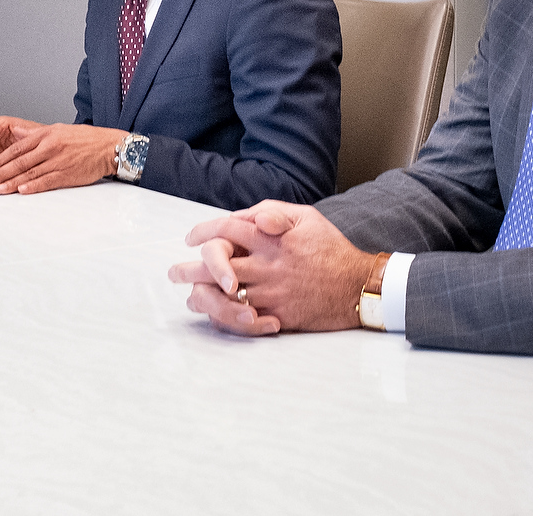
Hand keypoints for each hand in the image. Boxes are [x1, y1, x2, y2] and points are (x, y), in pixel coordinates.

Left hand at [0, 122, 123, 193]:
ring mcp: (57, 161)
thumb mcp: (58, 129)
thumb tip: (17, 134)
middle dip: (1, 172)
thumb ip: (36, 135)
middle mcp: (49, 147)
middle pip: (20, 162)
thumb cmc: (85, 139)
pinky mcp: (66, 175)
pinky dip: (32, 187)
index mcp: (45, 135)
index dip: (1, 159)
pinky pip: (46, 182)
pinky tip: (21, 191)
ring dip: (12, 182)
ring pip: (30, 173)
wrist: (108, 147)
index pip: (17, 148)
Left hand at [167, 201, 379, 335]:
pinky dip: (226, 318)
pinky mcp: (279, 315)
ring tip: (189, 296)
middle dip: (190, 268)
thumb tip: (248, 217)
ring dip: (202, 295)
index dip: (203, 232)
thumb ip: (273, 213)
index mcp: (271, 239)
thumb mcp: (307, 218)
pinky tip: (214, 315)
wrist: (358, 286)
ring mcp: (272, 292)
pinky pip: (244, 320)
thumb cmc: (331, 249)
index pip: (225, 229)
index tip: (191, 238)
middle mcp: (267, 265)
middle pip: (217, 264)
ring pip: (225, 295)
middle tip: (174, 272)